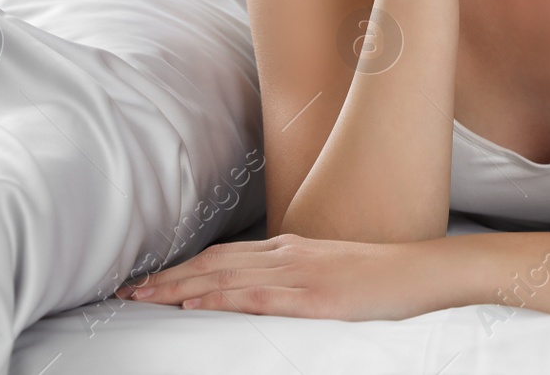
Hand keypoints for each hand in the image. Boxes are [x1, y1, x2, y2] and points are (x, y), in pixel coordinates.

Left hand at [114, 234, 454, 320]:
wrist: (423, 272)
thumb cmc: (381, 277)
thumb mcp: (329, 271)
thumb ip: (293, 277)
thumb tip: (258, 291)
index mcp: (289, 248)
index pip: (223, 255)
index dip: (183, 265)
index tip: (149, 278)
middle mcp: (287, 254)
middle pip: (214, 262)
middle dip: (167, 275)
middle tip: (126, 289)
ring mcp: (300, 273)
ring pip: (225, 276)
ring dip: (179, 285)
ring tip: (143, 297)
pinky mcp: (314, 296)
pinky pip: (257, 296)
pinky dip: (220, 297)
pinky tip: (193, 302)